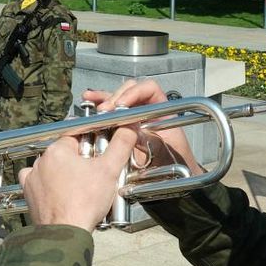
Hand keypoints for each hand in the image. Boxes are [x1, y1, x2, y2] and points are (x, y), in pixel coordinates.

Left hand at [19, 127, 137, 229]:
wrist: (66, 232)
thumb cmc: (85, 202)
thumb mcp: (110, 170)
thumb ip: (121, 145)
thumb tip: (128, 129)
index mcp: (57, 150)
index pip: (77, 137)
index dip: (92, 145)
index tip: (100, 156)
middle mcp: (41, 161)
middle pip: (65, 154)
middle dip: (80, 161)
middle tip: (94, 176)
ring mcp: (33, 178)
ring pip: (52, 168)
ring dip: (64, 173)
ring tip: (80, 188)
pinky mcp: (30, 194)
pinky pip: (39, 183)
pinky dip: (49, 186)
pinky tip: (61, 193)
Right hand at [83, 79, 201, 175]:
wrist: (174, 176)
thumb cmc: (174, 164)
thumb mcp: (163, 151)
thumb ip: (148, 139)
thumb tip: (130, 129)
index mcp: (162, 111)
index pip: (150, 89)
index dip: (135, 92)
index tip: (122, 105)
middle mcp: (149, 109)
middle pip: (131, 91)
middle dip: (116, 98)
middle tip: (106, 111)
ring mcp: (135, 116)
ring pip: (119, 99)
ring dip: (106, 99)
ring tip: (98, 108)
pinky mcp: (124, 125)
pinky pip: (112, 111)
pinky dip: (101, 103)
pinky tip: (90, 99)